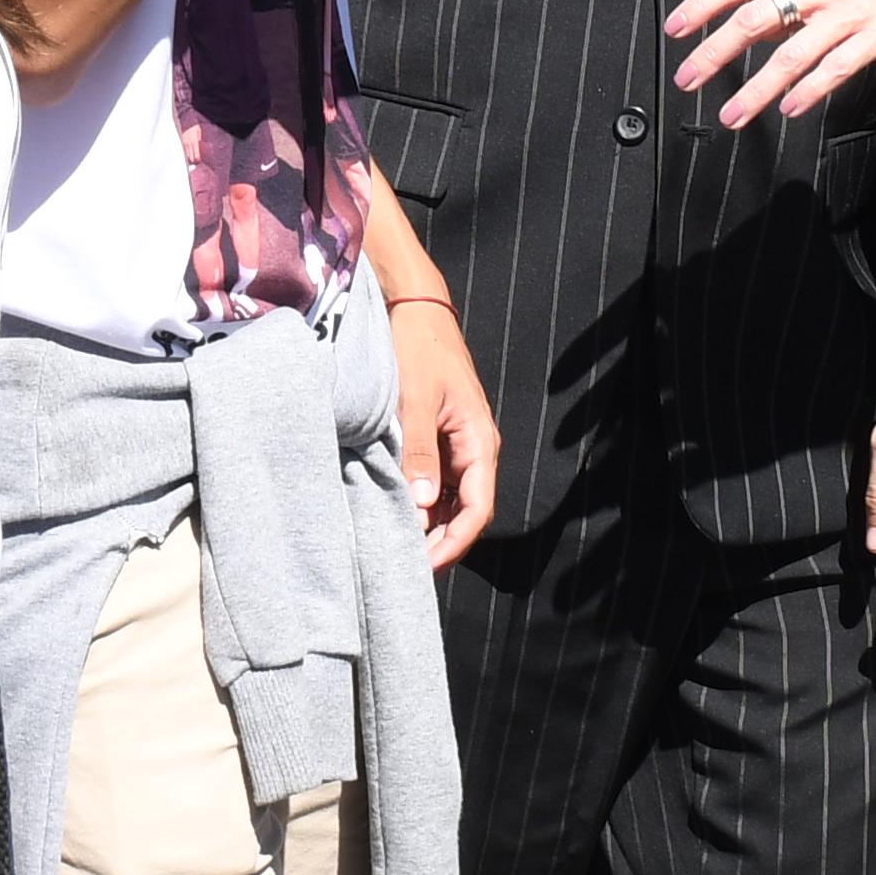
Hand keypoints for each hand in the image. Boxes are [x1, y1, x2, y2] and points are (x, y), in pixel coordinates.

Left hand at [388, 294, 498, 569]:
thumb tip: (424, 506)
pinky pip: (434, 480)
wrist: (413, 306)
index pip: (478, 510)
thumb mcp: (416, 399)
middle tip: (404, 568)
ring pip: (450, 499)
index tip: (424, 566)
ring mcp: (456, 443)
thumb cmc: (418, 347)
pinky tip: (396, 513)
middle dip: (440, 543)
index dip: (454, 543)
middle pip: (466, 512)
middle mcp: (474, 448)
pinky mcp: (437, 435)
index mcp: (479, 442)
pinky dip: (420, 501)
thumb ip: (419, 451)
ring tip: (397, 548)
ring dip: (429, 525)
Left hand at [662, 0, 875, 126]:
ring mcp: (849, 11)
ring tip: (731, 116)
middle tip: (685, 80)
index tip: (674, 30)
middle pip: (752, 21)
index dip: (701, 6)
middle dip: (713, 54)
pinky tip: (790, 110)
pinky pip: (835, 68)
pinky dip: (809, 92)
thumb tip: (765, 16)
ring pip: (789, 56)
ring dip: (755, 90)